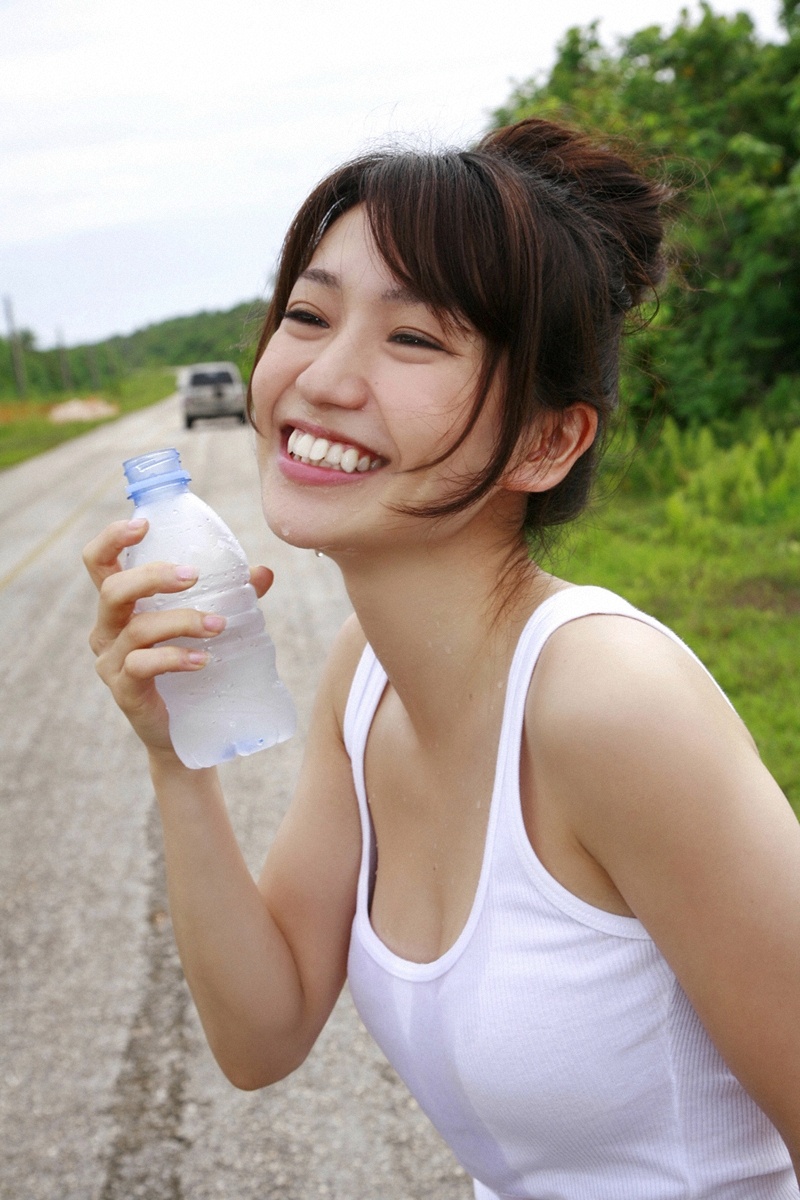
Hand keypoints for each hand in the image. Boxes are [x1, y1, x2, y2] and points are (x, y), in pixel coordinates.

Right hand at [83, 518, 273, 754]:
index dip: (112, 539)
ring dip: (181, 620)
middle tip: (193, 575)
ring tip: (218, 624)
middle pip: (113, 590)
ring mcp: (111, 662)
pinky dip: (176, 658)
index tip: (144, 524)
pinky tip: (203, 659)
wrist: (184, 733)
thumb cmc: (189, 668)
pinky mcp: (124, 691)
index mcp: (119, 606)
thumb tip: (263, 573)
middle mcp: (106, 630)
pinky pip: (143, 667)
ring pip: (137, 629)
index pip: (98, 563)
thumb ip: (230, 597)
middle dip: (153, 576)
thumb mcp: (204, 626)